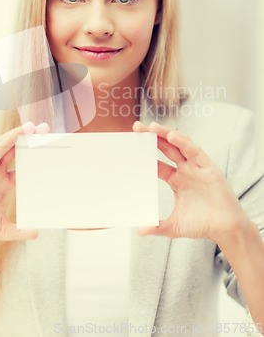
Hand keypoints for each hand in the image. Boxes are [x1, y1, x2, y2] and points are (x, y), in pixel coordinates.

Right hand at [0, 121, 49, 241]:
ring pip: (5, 146)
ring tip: (34, 126)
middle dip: (30, 139)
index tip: (50, 148)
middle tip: (46, 129)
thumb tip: (36, 234)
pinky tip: (17, 134)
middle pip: (16, 150)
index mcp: (4, 182)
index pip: (23, 165)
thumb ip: (18, 230)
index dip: (35, 156)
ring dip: (19, 135)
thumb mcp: (1, 228)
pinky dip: (6, 142)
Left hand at [133, 121, 248, 242]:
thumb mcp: (174, 226)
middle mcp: (185, 170)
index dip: (145, 154)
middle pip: (166, 148)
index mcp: (176, 180)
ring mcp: (196, 167)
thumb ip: (157, 226)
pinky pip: (194, 151)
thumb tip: (139, 231)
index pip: (157, 162)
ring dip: (166, 134)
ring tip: (152, 127)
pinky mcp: (208, 167)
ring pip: (179, 145)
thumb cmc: (203, 224)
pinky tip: (171, 135)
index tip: (131, 146)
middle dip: (152, 136)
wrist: (226, 229)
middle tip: (137, 127)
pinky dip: (183, 142)